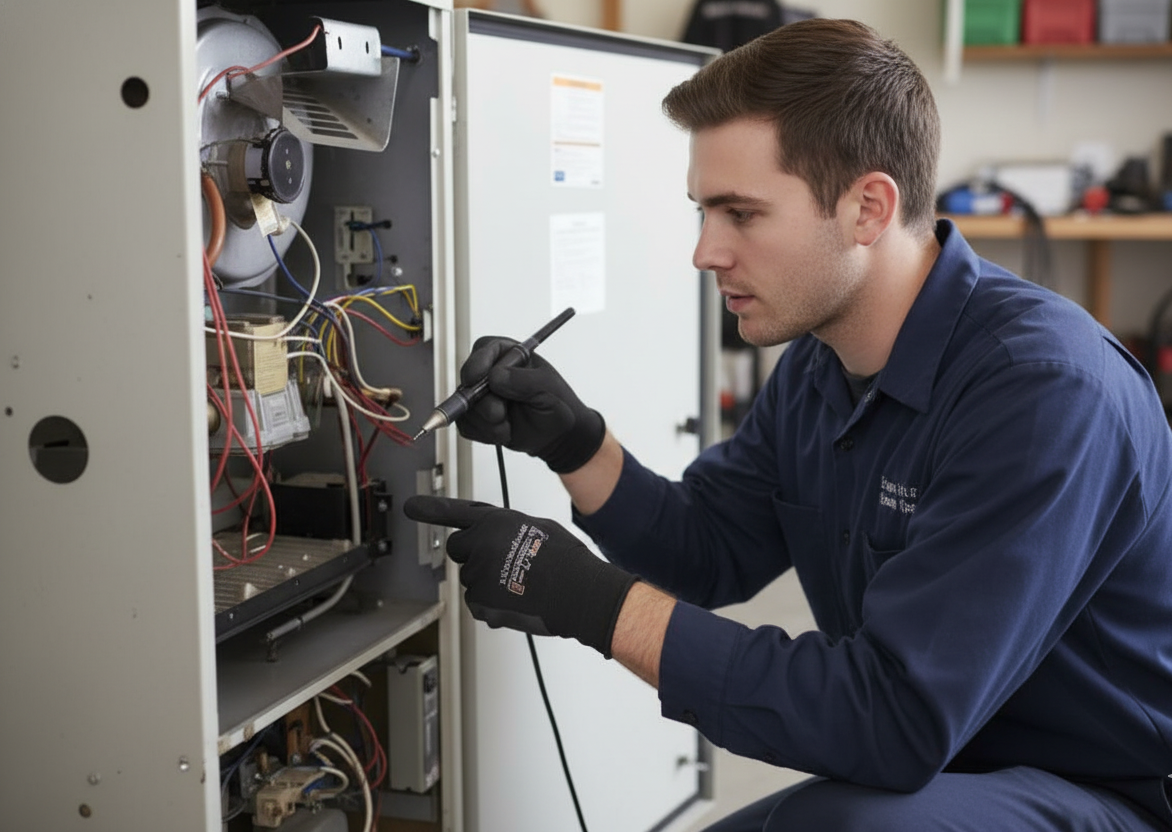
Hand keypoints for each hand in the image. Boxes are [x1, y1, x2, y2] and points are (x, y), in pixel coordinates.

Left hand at [403, 495, 636, 656]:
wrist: (578, 593)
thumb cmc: (564, 559)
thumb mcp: (535, 526)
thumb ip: (504, 529)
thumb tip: (495, 539)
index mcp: (494, 522)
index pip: (455, 513)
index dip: (430, 509)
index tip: (410, 506)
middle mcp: (480, 545)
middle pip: (458, 548)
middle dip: (471, 553)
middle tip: (499, 561)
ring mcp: (478, 576)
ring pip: (470, 578)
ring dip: (487, 580)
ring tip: (519, 583)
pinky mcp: (480, 604)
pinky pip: (477, 602)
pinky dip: (492, 603)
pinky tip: (516, 599)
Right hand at [456, 336, 605, 473]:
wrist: (557, 433)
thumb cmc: (556, 403)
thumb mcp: (547, 387)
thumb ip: (523, 380)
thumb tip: (495, 377)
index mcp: (508, 355)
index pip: (484, 349)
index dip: (477, 363)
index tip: (477, 379)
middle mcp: (490, 372)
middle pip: (468, 380)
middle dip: (482, 402)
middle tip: (500, 414)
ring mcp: (480, 395)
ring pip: (465, 406)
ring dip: (486, 422)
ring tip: (509, 426)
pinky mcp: (476, 416)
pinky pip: (466, 426)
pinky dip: (484, 434)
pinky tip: (503, 433)